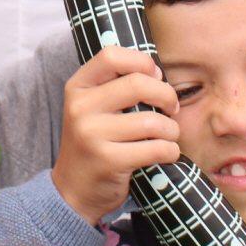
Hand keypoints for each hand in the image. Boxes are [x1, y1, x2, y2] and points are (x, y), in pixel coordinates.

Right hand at [51, 46, 180, 224]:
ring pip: (152, 120)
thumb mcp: (93, 108)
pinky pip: (156, 148)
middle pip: (138, 84)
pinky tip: (165, 153)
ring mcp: (92, 134)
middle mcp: (80, 107)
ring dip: (171, 129)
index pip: (111, 55)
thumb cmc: (94, 143)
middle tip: (172, 108)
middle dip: (167, 95)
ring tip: (168, 135)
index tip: (155, 77)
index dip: (141, 61)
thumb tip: (157, 72)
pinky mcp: (108, 160)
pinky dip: (170, 151)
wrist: (74, 190)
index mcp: (77, 87)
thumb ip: (116, 85)